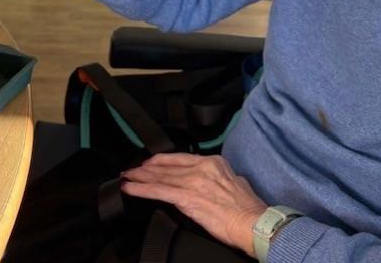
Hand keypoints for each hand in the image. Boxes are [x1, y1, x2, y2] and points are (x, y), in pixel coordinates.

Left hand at [121, 153, 266, 256]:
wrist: (253, 222)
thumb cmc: (248, 208)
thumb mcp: (235, 181)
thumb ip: (219, 178)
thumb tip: (213, 182)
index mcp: (212, 162)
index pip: (181, 158)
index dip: (162, 161)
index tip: (150, 163)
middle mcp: (200, 167)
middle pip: (167, 166)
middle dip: (146, 169)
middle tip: (132, 170)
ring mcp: (192, 181)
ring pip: (160, 177)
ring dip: (140, 178)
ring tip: (126, 177)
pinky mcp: (187, 197)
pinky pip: (158, 191)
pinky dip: (141, 189)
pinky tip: (130, 188)